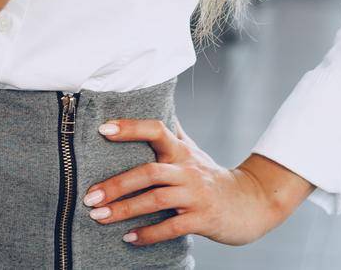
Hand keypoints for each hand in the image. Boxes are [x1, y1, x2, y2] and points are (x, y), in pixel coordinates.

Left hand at [80, 118, 313, 247]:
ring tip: (99, 217)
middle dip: (116, 185)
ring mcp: (196, 195)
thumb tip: (149, 102)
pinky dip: (149, 233)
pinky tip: (129, 238)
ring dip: (125, 209)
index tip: (103, 129)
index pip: (157, 130)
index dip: (130, 127)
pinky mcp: (203, 219)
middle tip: (89, 196)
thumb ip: (169, 133)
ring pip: (156, 199)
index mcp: (181, 151)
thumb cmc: (210, 176)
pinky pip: (172, 227)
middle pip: (149, 171)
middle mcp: (187, 169)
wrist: (251, 202)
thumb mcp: (191, 151)